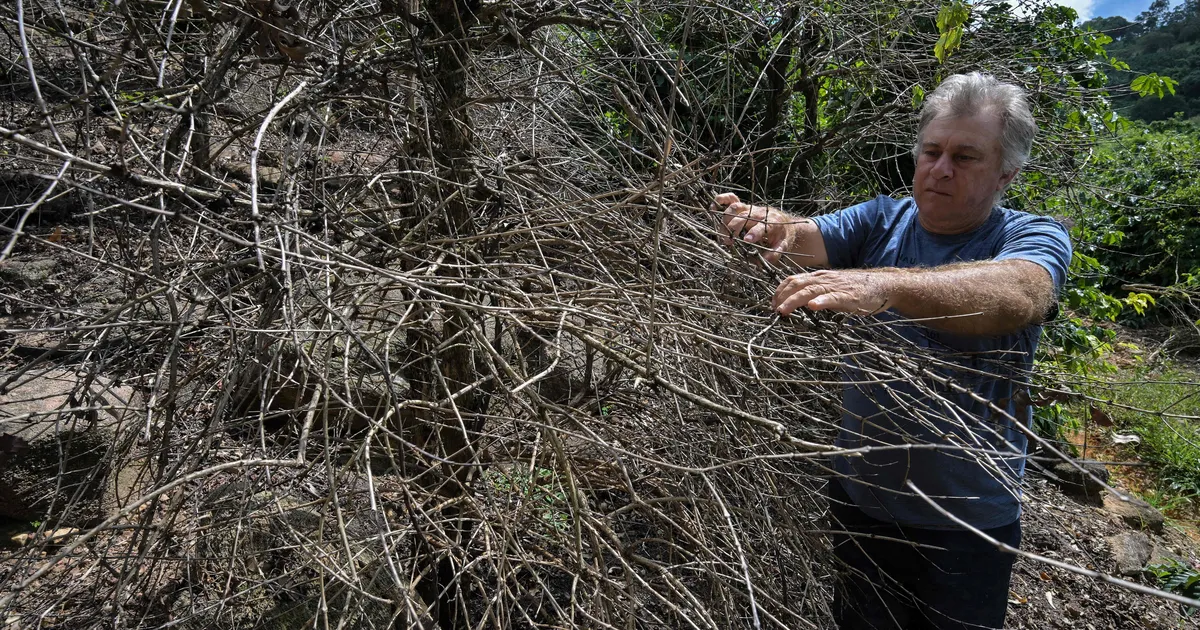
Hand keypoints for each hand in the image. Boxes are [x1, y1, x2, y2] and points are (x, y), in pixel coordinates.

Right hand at [712, 192, 797, 265]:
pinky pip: (731, 198)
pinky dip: (721, 200)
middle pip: (744, 217)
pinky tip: (713, 208)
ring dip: (726, 220)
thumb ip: (774, 254)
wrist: (785, 223)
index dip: (754, 232)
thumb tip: (763, 261)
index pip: (762, 226)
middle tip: (728, 242)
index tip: (746, 241)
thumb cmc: (781, 237)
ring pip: (735, 208)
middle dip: (734, 228)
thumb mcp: (782, 247)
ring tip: (722, 234)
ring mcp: (750, 208)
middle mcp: (760, 213)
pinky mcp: (744, 206)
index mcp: (772, 222)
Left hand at [772, 269, 894, 315]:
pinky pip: (833, 297)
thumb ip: (815, 291)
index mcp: (818, 277)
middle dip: (782, 297)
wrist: (881, 285)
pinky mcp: (848, 296)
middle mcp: (824, 279)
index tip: (771, 303)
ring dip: (794, 300)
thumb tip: (798, 302)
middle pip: (797, 284)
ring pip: (810, 291)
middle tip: (773, 310)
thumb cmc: (854, 288)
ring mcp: (835, 287)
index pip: (793, 280)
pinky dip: (822, 301)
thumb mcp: (830, 287)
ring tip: (783, 310)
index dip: (780, 291)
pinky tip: (813, 306)